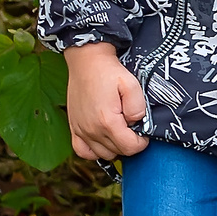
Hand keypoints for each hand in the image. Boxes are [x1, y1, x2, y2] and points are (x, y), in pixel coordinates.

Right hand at [64, 43, 147, 161]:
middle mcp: (91, 129)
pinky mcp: (73, 127)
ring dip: (114, 147)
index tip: (143, 132)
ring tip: (119, 130)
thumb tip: (136, 123)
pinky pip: (82, 151)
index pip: (129, 148)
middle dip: (129, 143)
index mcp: (107, 121)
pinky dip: (94, 150)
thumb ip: (138, 107)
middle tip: (132, 127)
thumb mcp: (131, 85)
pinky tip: (102, 139)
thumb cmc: (108, 72)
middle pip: (117, 152)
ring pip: (102, 154)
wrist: (87, 61)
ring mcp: (80, 130)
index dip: (141, 143)